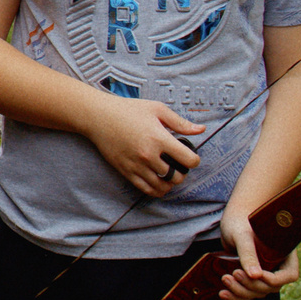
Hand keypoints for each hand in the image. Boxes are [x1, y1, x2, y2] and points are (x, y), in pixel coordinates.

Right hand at [84, 94, 204, 197]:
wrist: (99, 117)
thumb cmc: (128, 110)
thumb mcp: (157, 109)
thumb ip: (180, 122)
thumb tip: (201, 129)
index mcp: (159, 138)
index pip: (188, 160)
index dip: (194, 160)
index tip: (189, 156)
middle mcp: (149, 155)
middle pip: (177, 177)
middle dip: (182, 172)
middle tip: (178, 165)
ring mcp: (137, 165)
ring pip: (162, 186)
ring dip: (170, 183)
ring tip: (169, 174)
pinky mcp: (126, 171)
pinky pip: (146, 189)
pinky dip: (157, 190)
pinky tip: (159, 182)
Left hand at [218, 208, 299, 299]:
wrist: (231, 221)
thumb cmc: (240, 222)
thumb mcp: (243, 236)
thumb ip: (249, 253)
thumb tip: (256, 275)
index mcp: (285, 253)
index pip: (289, 275)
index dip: (275, 279)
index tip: (257, 275)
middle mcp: (277, 266)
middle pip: (270, 287)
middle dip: (252, 285)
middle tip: (234, 273)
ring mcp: (264, 274)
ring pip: (257, 292)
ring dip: (241, 291)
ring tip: (225, 279)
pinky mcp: (250, 278)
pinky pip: (246, 293)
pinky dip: (235, 296)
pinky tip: (222, 293)